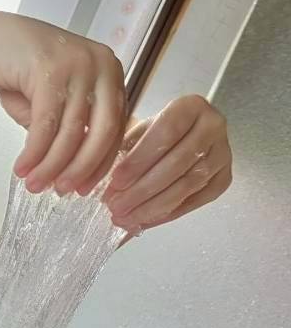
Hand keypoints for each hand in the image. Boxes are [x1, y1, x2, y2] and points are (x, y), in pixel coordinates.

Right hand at [0, 13, 126, 194]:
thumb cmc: (23, 74)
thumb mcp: (58, 102)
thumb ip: (75, 129)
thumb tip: (80, 173)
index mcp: (111, 73)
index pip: (117, 128)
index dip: (99, 164)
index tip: (83, 188)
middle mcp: (102, 65)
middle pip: (102, 132)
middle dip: (80, 169)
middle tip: (62, 191)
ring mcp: (77, 64)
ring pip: (71, 132)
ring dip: (51, 165)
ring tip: (34, 185)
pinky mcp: (49, 69)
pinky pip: (45, 125)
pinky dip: (34, 153)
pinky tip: (22, 169)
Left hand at [101, 96, 232, 232]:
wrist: (190, 132)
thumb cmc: (159, 131)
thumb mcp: (140, 129)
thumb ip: (126, 149)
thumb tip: (103, 182)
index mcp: (191, 107)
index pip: (165, 134)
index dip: (138, 161)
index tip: (115, 182)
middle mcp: (213, 127)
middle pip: (176, 164)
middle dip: (141, 190)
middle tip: (116, 206)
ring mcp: (223, 154)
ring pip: (186, 185)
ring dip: (152, 206)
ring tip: (125, 217)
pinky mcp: (224, 178)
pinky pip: (195, 201)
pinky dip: (167, 214)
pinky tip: (144, 220)